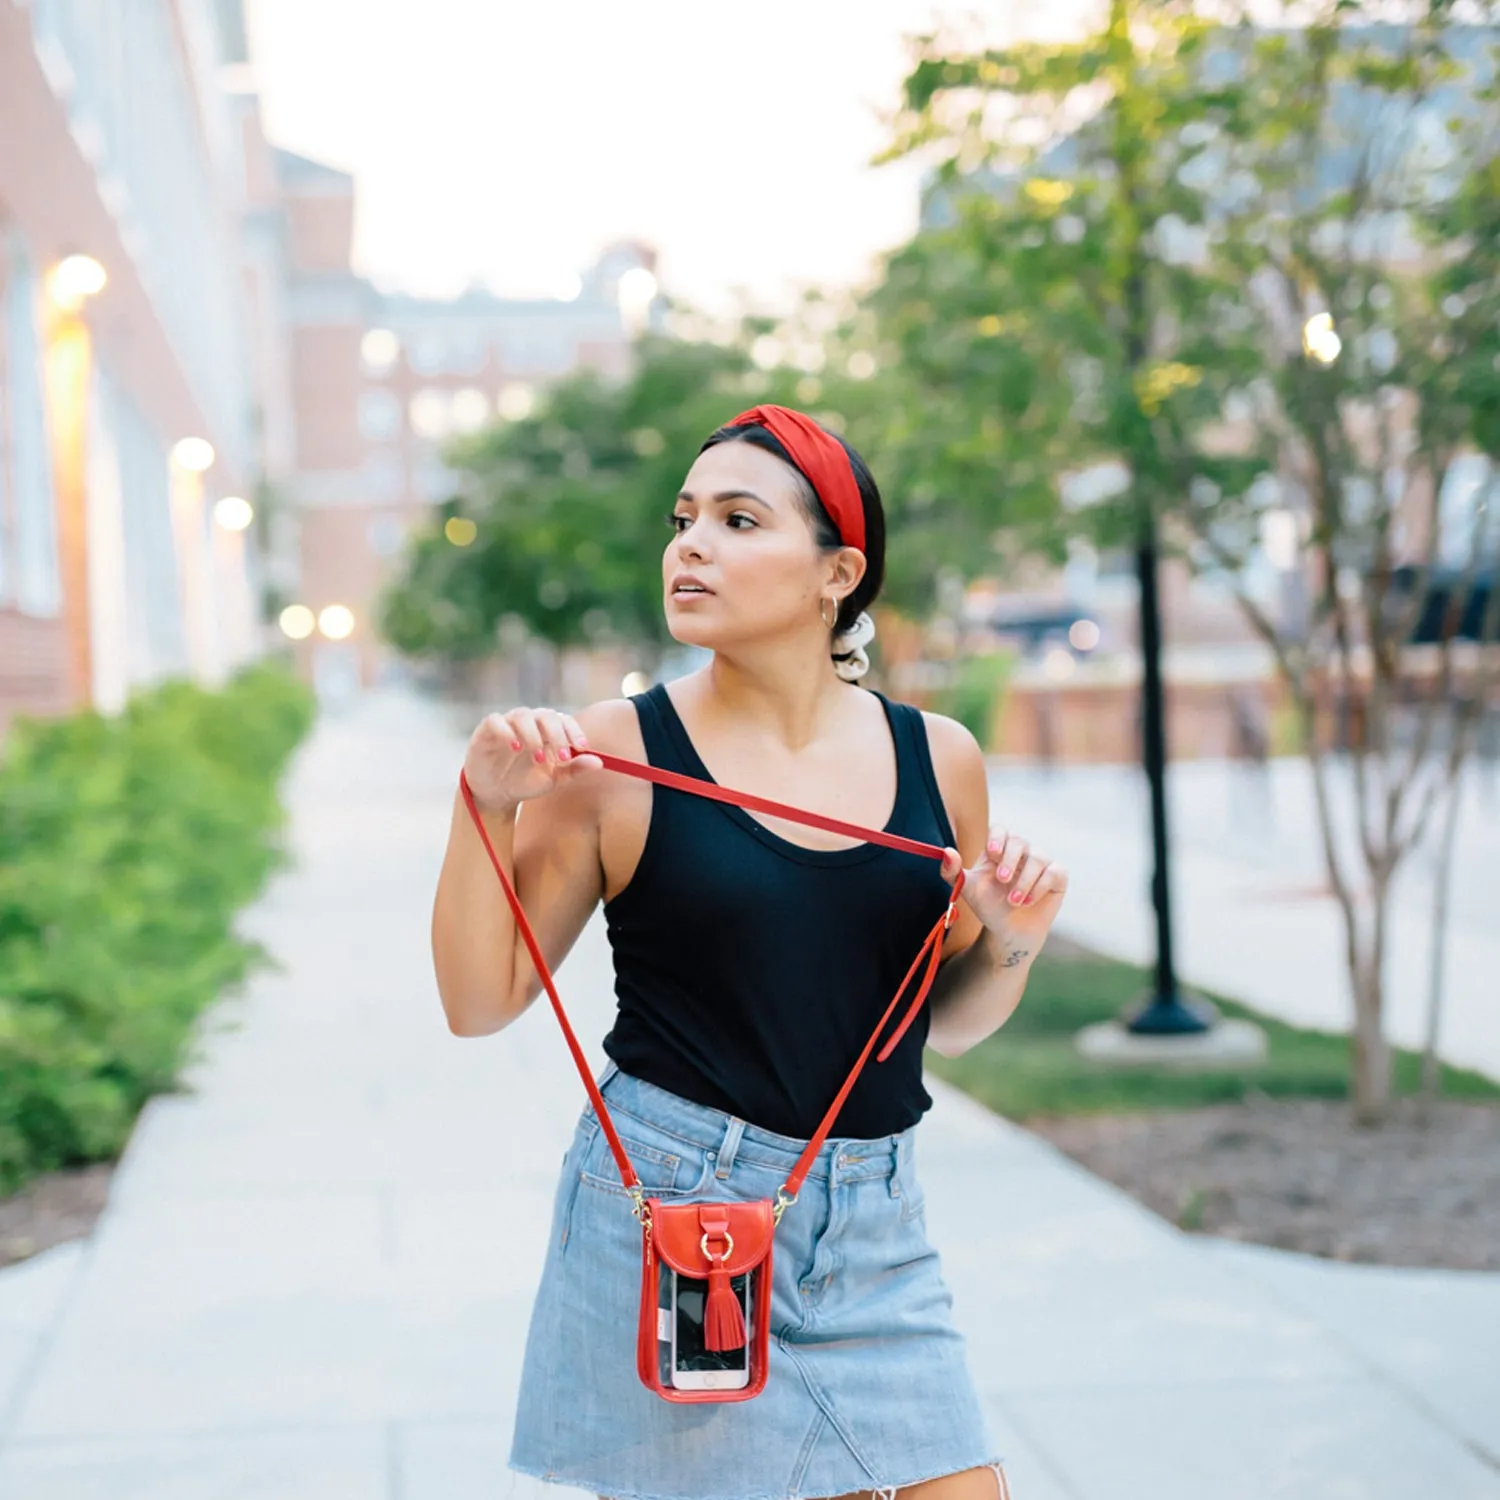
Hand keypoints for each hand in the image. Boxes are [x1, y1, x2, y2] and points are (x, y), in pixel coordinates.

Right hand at [461, 708, 602, 814]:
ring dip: (534, 735)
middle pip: (546, 715)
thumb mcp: (553, 780)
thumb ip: (574, 769)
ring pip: (523, 715)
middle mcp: (528, 723)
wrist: (495, 794)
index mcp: (547, 731)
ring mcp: (507, 724)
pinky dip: (506, 731)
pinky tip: (515, 747)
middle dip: (558, 735)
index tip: (582, 747)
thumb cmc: (525, 782)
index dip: (574, 731)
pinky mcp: (486, 730)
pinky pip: (496, 720)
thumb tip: (599, 762)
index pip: (564, 720)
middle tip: (562, 758)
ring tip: (539, 757)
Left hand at [940, 826, 1067, 950]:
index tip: (993, 853)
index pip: (1000, 829)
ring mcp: (1041, 862)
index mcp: (999, 849)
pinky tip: (1027, 902)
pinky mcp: (1057, 876)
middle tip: (1002, 880)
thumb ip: (953, 872)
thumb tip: (946, 852)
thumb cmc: (988, 905)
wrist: (1008, 931)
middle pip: (1019, 840)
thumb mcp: (967, 889)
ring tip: (1013, 901)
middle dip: (1010, 860)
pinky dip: (1040, 887)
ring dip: (1024, 880)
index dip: (998, 837)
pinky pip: (1055, 872)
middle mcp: (1021, 851)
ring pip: (1038, 857)